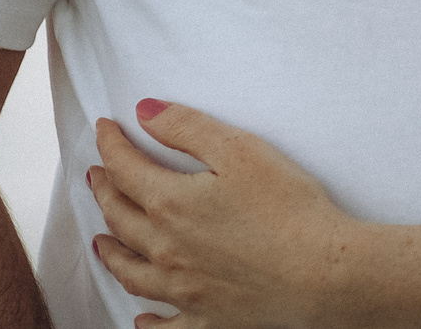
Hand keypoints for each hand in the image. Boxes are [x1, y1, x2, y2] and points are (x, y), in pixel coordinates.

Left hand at [89, 101, 355, 328]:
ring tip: (101, 240)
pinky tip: (142, 317)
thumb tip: (144, 112)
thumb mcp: (240, 149)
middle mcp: (165, 250)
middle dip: (104, 191)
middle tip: (97, 175)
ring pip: (130, 271)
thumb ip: (187, 127)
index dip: (110, 145)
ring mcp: (182, 290)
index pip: (125, 169)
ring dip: (111, 251)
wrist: (322, 273)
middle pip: (120, 217)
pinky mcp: (205, 319)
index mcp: (170, 204)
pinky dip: (146, 321)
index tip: (105, 128)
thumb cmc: (289, 208)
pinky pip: (163, 326)